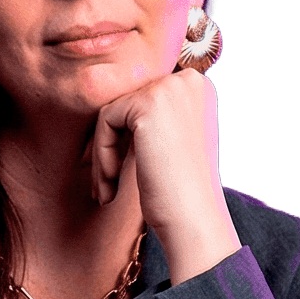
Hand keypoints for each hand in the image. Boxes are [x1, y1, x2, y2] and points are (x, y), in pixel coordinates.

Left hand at [86, 69, 240, 279]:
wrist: (193, 218)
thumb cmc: (181, 190)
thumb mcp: (171, 142)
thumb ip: (151, 118)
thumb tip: (112, 108)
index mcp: (197, 87)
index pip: (142, 99)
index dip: (125, 136)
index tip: (119, 170)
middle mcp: (187, 81)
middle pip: (125, 105)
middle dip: (111, 146)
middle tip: (106, 185)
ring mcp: (169, 88)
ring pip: (112, 114)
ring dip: (102, 155)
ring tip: (106, 191)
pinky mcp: (148, 104)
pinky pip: (105, 121)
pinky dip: (101, 155)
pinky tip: (110, 185)